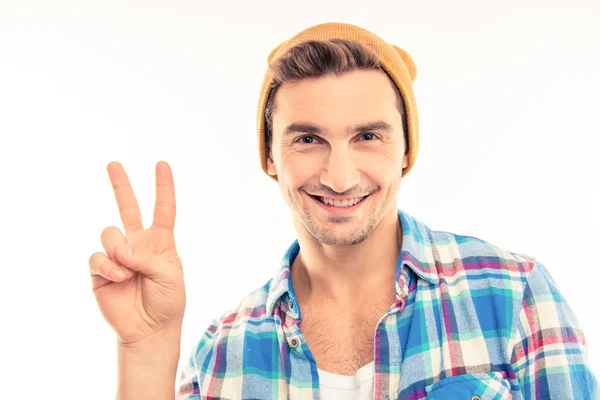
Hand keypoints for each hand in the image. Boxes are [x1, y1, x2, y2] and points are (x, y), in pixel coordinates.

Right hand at [89, 161, 185, 345]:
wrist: (150, 329)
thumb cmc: (168, 301)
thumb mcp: (170, 276)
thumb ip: (148, 258)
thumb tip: (121, 249)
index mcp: (160, 242)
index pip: (163, 209)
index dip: (163, 187)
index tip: (162, 165)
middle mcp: (138, 244)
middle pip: (128, 208)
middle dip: (121, 185)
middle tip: (113, 164)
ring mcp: (118, 256)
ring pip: (109, 232)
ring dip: (117, 248)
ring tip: (127, 269)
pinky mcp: (100, 271)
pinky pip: (97, 256)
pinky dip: (108, 265)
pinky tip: (118, 277)